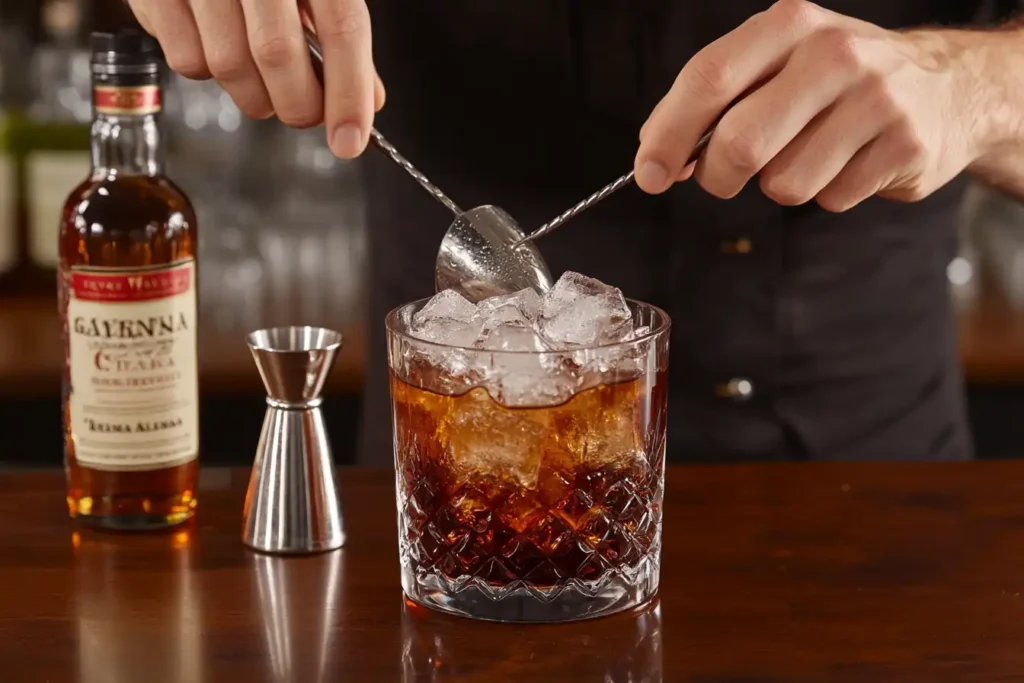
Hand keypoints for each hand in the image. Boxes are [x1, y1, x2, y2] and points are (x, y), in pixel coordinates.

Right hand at [127, 0, 385, 157]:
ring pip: (229, 66)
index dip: (348, 93)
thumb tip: (366, 99)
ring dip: (255, 96)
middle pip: (278, 54)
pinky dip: (210, 73)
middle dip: (297, 105)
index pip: (341, 28)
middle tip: (305, 111)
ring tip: (264, 81)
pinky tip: (220, 47)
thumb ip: (339, 35)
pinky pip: (187, 60)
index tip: (349, 139)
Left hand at [634, 0, 986, 211]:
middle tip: (723, 177)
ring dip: (780, 185)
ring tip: (808, 155)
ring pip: (784, 183)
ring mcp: (875, 98)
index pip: (708, 79)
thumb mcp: (775, 65)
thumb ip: (714, 101)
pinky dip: (827, 193)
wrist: (943, 86)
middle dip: (717, 176)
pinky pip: (830, 199)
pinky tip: (847, 162)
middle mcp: (833, 53)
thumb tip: (656, 153)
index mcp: (788, 26)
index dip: (667, 135)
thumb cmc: (833, 82)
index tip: (649, 173)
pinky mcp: (904, 144)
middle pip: (740, 142)